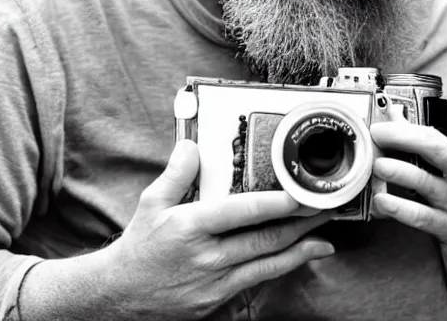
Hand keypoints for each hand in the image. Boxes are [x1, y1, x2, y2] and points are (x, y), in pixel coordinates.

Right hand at [105, 139, 334, 319]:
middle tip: (323, 210)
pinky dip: (281, 268)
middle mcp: (208, 257)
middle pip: (264, 240)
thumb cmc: (139, 247)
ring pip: (267, 265)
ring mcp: (215, 283)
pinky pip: (257, 281)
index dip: (274, 203)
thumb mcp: (151, 202)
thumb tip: (192, 147)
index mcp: (191, 228)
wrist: (122, 295)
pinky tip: (296, 260)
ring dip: (299, 249)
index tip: (298, 195)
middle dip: (299, 224)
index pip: (241, 212)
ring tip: (323, 237)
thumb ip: (176, 173)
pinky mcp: (219, 300)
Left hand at [371, 121, 446, 308]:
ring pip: (428, 185)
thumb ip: (419, 146)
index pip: (437, 139)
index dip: (406, 131)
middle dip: (404, 140)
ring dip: (398, 172)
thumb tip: (391, 115)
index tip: (379, 128)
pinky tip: (380, 200)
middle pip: (439, 154)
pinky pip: (422, 217)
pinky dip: (399, 207)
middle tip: (376, 138)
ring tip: (377, 166)